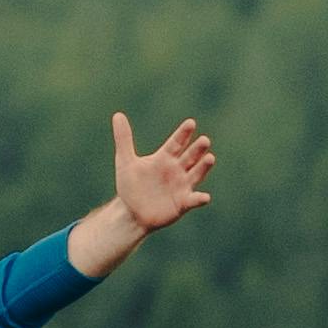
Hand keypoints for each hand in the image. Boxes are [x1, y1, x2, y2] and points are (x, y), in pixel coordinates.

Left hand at [109, 112, 215, 242]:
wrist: (131, 213)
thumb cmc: (130, 186)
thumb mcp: (125, 162)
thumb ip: (124, 139)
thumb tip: (118, 115)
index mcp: (164, 158)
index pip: (176, 143)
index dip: (183, 134)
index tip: (191, 123)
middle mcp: (176, 170)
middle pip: (190, 157)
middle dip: (197, 149)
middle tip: (204, 140)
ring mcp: (182, 186)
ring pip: (196, 174)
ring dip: (203, 167)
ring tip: (210, 158)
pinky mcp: (183, 203)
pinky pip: (193, 200)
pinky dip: (199, 198)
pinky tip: (205, 197)